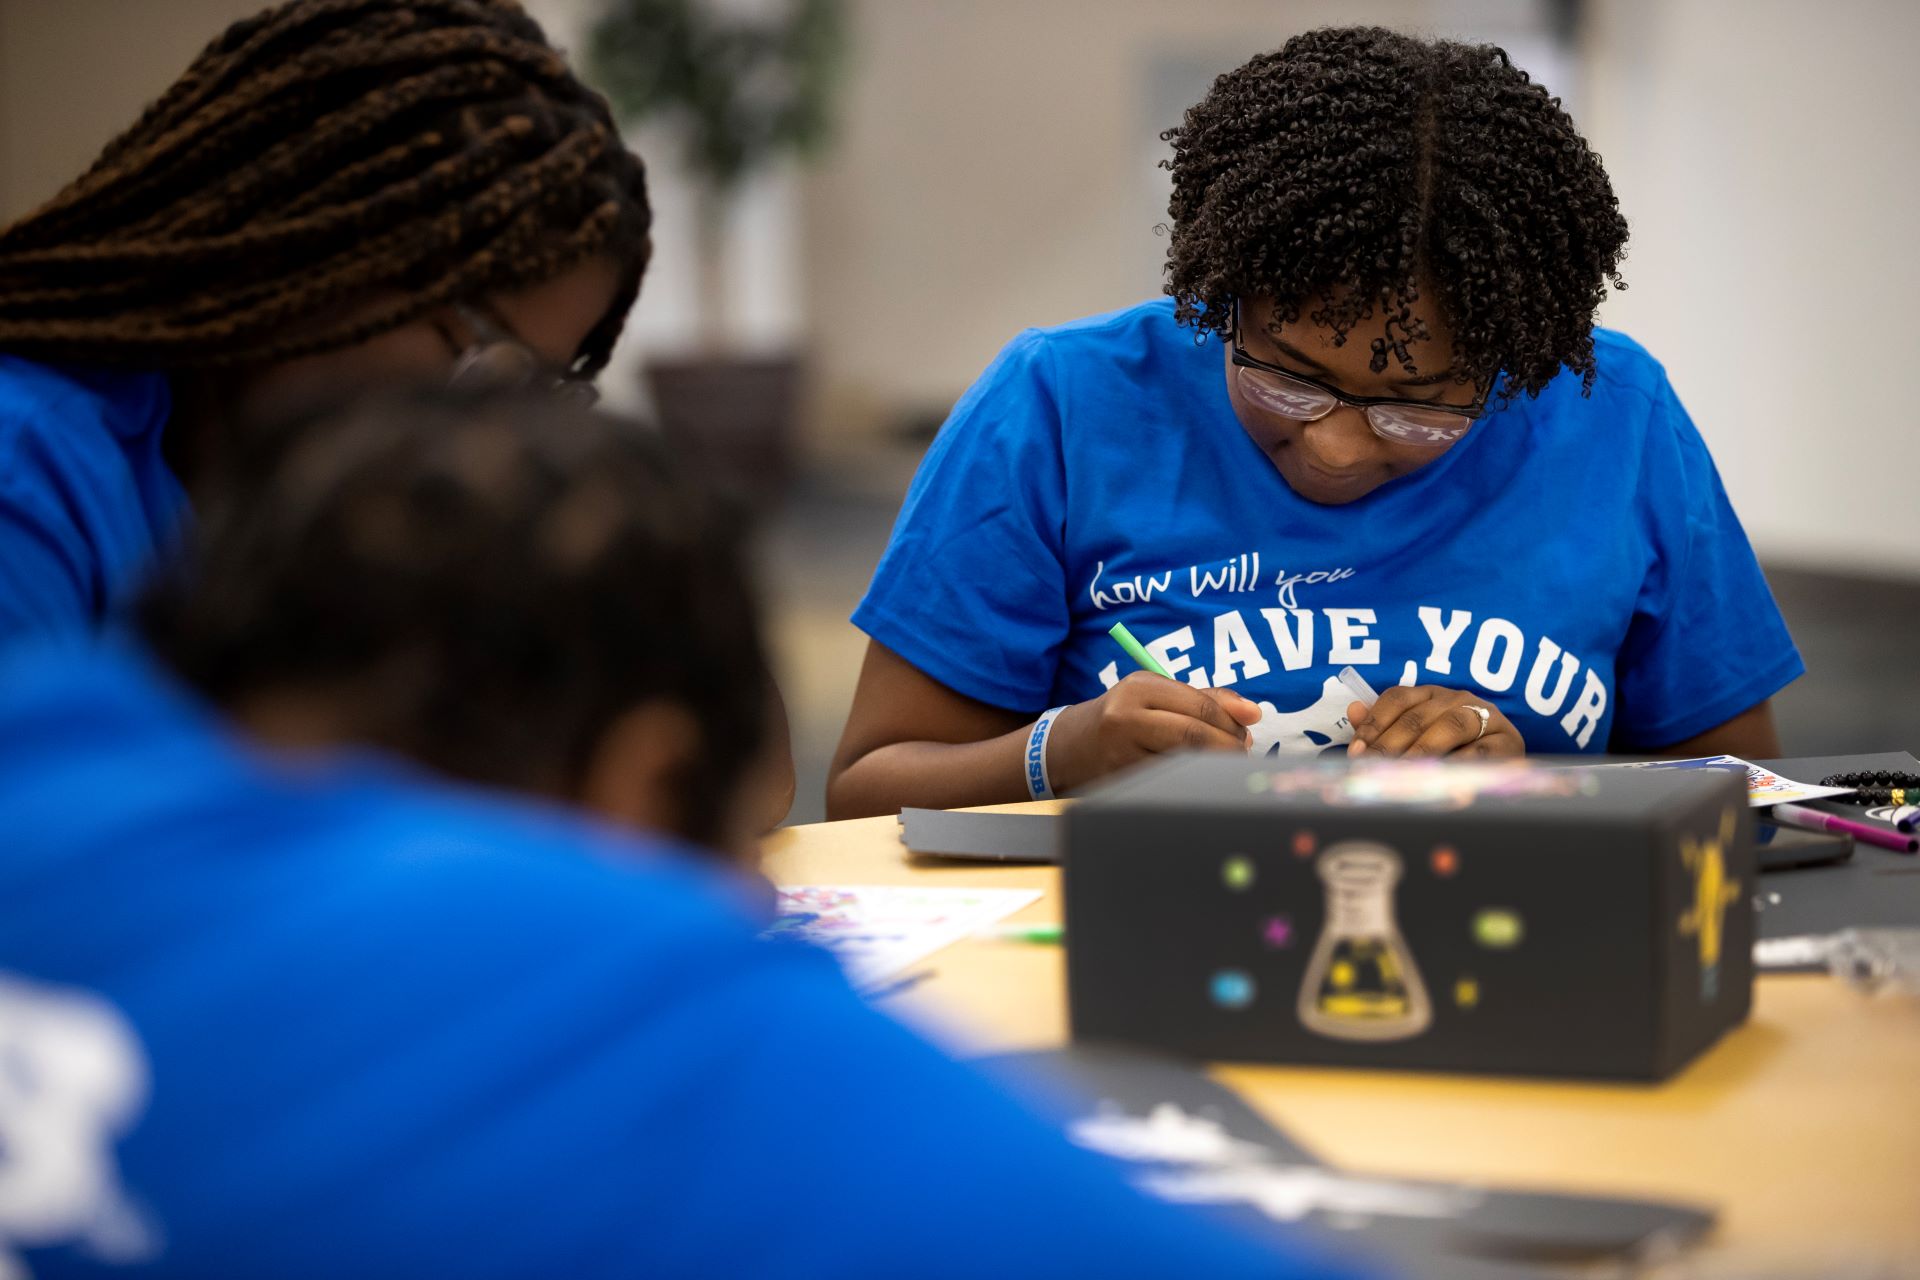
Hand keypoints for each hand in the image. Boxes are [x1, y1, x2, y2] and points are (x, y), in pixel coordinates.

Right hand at [1048, 673, 1263, 791]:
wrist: (1071, 746)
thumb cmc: (1126, 717)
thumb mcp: (1157, 696)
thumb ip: (1205, 699)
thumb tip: (1251, 713)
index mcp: (1140, 686)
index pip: (1201, 706)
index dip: (1232, 722)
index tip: (1249, 730)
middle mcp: (1126, 715)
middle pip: (1194, 735)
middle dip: (1227, 747)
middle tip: (1241, 753)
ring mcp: (1120, 751)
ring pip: (1183, 762)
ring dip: (1212, 765)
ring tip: (1221, 764)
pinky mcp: (1120, 779)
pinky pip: (1168, 780)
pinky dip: (1192, 780)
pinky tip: (1196, 777)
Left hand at [1347, 686, 1523, 758]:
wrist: (1505, 767)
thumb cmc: (1454, 751)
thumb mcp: (1418, 737)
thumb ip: (1384, 725)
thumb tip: (1353, 709)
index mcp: (1433, 694)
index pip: (1398, 698)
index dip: (1374, 722)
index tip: (1357, 751)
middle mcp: (1458, 699)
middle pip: (1418, 716)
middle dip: (1389, 744)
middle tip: (1371, 770)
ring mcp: (1485, 717)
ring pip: (1448, 727)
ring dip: (1420, 751)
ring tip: (1400, 774)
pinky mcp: (1506, 742)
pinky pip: (1478, 752)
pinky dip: (1456, 766)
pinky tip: (1438, 781)